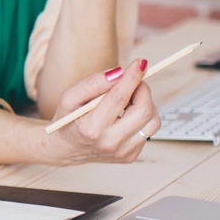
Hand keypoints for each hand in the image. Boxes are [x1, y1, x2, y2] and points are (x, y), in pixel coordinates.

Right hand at [45, 59, 161, 164]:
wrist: (66, 148)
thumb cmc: (68, 119)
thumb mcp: (69, 97)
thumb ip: (92, 83)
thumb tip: (119, 73)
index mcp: (91, 128)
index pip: (119, 98)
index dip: (132, 77)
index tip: (140, 63)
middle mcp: (110, 143)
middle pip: (143, 110)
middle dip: (143, 89)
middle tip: (134, 80)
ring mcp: (123, 152)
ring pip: (153, 121)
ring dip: (146, 103)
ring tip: (130, 98)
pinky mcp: (131, 155)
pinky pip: (149, 130)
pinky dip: (143, 116)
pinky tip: (128, 112)